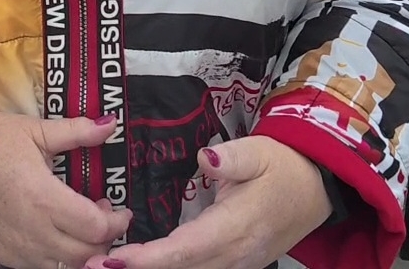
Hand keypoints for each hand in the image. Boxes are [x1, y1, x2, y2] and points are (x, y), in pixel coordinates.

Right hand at [0, 113, 132, 268]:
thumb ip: (76, 132)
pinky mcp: (3, 254)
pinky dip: (58, 259)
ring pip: (65, 267)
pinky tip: (57, 236)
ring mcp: (16, 247)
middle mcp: (31, 229)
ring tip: (81, 227)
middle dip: (104, 239)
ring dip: (83, 253)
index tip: (118, 208)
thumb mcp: (34, 129)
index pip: (95, 227)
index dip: (116, 221)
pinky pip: (41, 268)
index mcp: (42, 196)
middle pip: (86, 254)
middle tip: (103, 216)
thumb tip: (110, 125)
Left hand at [84, 136, 330, 268]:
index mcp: (236, 226)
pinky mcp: (235, 264)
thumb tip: (203, 160)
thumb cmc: (284, 166)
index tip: (114, 260)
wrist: (317, 187)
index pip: (184, 249)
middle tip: (91, 265)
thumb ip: (230, 158)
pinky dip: (169, 268)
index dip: (148, 259)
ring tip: (107, 265)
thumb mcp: (259, 151)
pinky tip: (140, 263)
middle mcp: (235, 254)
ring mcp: (236, 264)